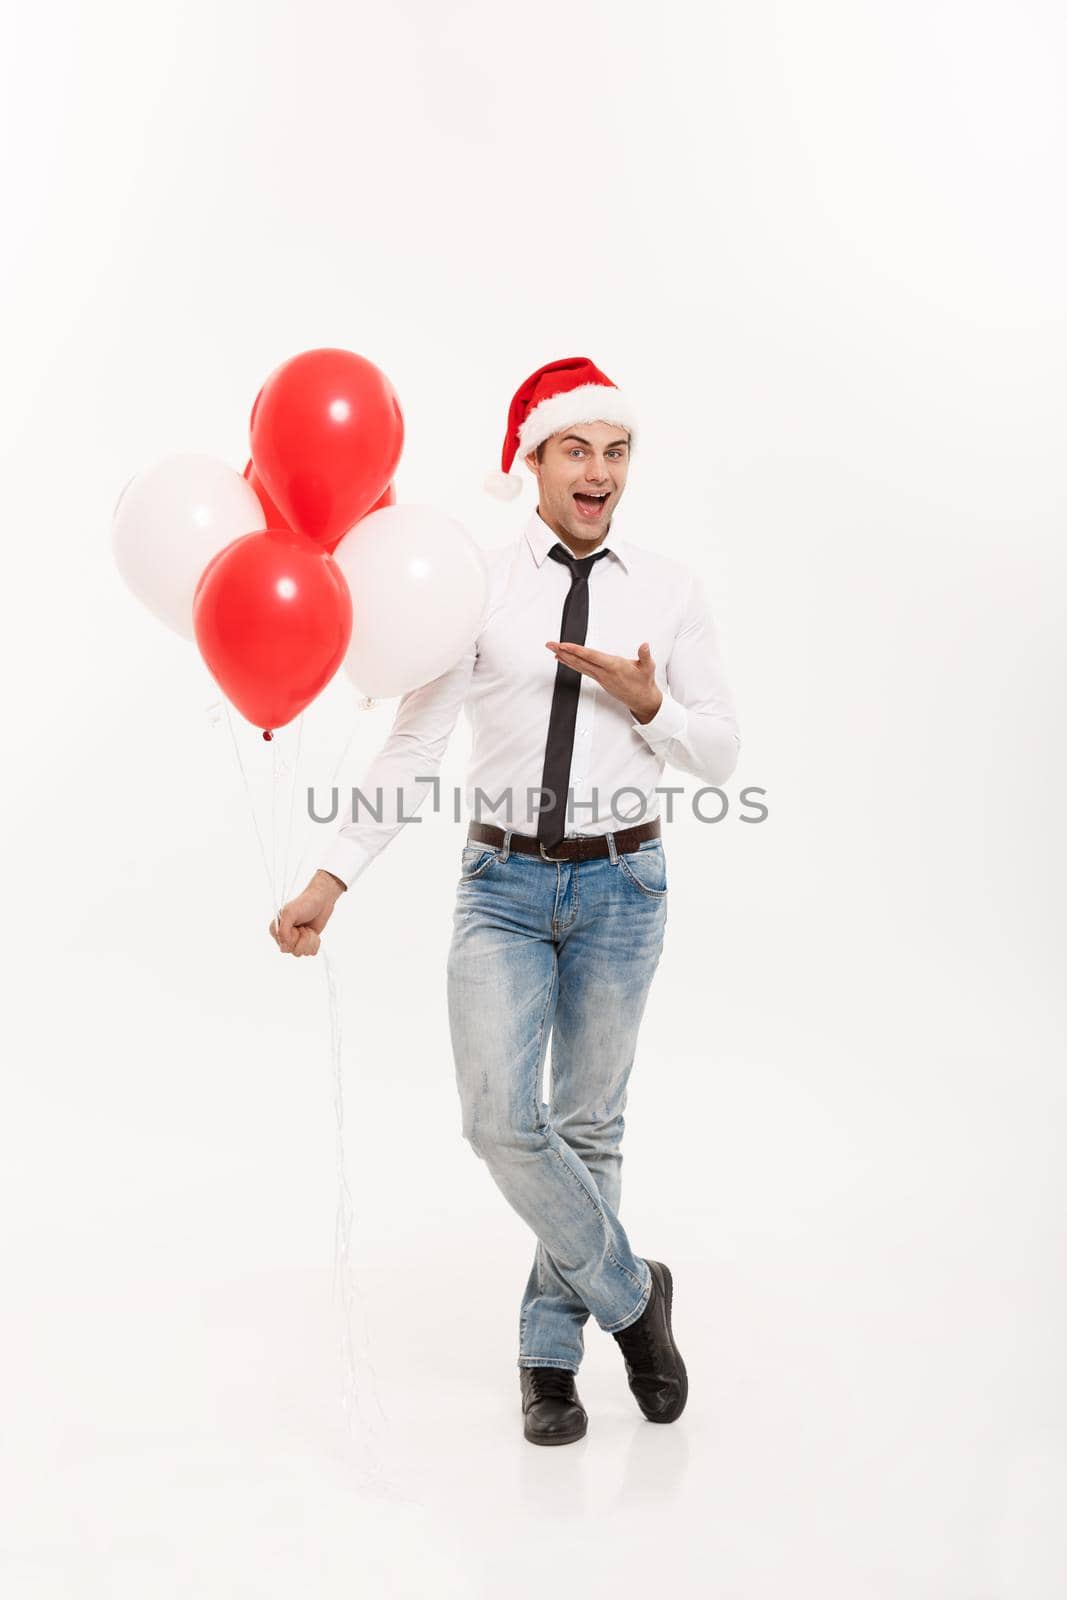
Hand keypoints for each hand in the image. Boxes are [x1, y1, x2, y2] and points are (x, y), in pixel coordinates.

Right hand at [269, 869, 345, 956]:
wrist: (322, 900)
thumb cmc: (304, 904)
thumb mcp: (290, 913)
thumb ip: (283, 930)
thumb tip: (283, 946)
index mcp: (276, 930)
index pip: (284, 947)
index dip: (293, 939)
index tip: (296, 928)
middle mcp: (285, 937)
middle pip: (294, 952)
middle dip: (303, 940)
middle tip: (304, 927)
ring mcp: (297, 940)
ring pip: (303, 953)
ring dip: (310, 940)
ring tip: (309, 928)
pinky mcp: (307, 942)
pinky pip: (311, 952)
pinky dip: (315, 943)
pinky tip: (314, 933)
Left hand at [545, 639, 662, 722]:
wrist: (642, 699)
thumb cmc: (644, 682)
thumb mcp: (648, 667)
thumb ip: (645, 655)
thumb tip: (645, 645)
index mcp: (614, 666)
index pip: (591, 656)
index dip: (576, 650)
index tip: (564, 645)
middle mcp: (604, 672)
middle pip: (580, 660)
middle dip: (564, 652)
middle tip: (550, 644)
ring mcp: (600, 677)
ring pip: (579, 666)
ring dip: (565, 657)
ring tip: (553, 650)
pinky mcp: (599, 680)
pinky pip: (582, 670)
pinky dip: (572, 664)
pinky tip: (564, 660)